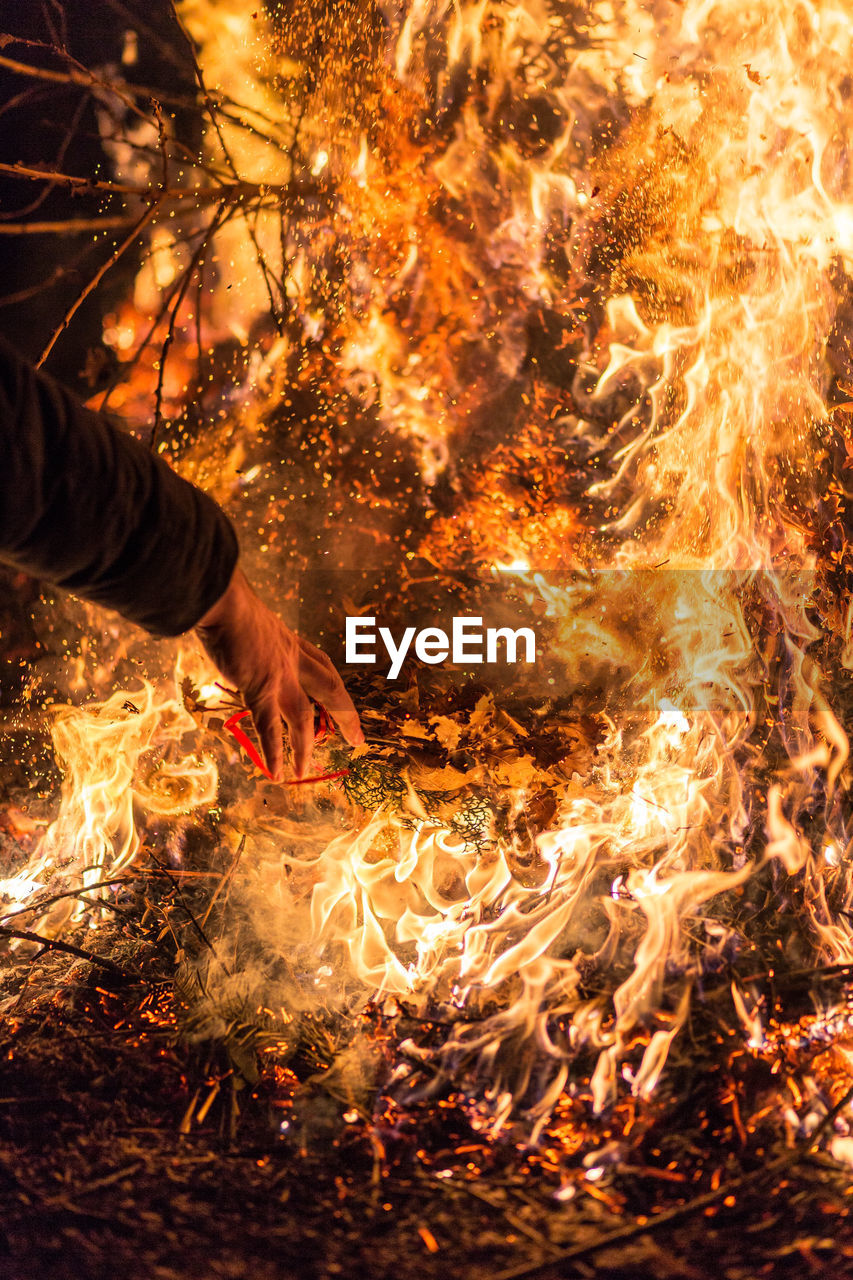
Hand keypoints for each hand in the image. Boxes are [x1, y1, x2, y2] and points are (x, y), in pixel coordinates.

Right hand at [195, 566, 363, 779]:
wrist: (223, 597)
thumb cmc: (227, 602)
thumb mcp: (248, 618)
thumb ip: (248, 635)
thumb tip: (231, 638)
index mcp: (289, 642)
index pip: (322, 665)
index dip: (335, 685)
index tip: (342, 699)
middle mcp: (291, 659)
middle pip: (330, 690)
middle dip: (345, 716)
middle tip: (357, 740)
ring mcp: (279, 675)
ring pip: (302, 718)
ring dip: (304, 747)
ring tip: (304, 772)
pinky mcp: (260, 687)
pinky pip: (269, 726)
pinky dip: (275, 752)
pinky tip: (277, 773)